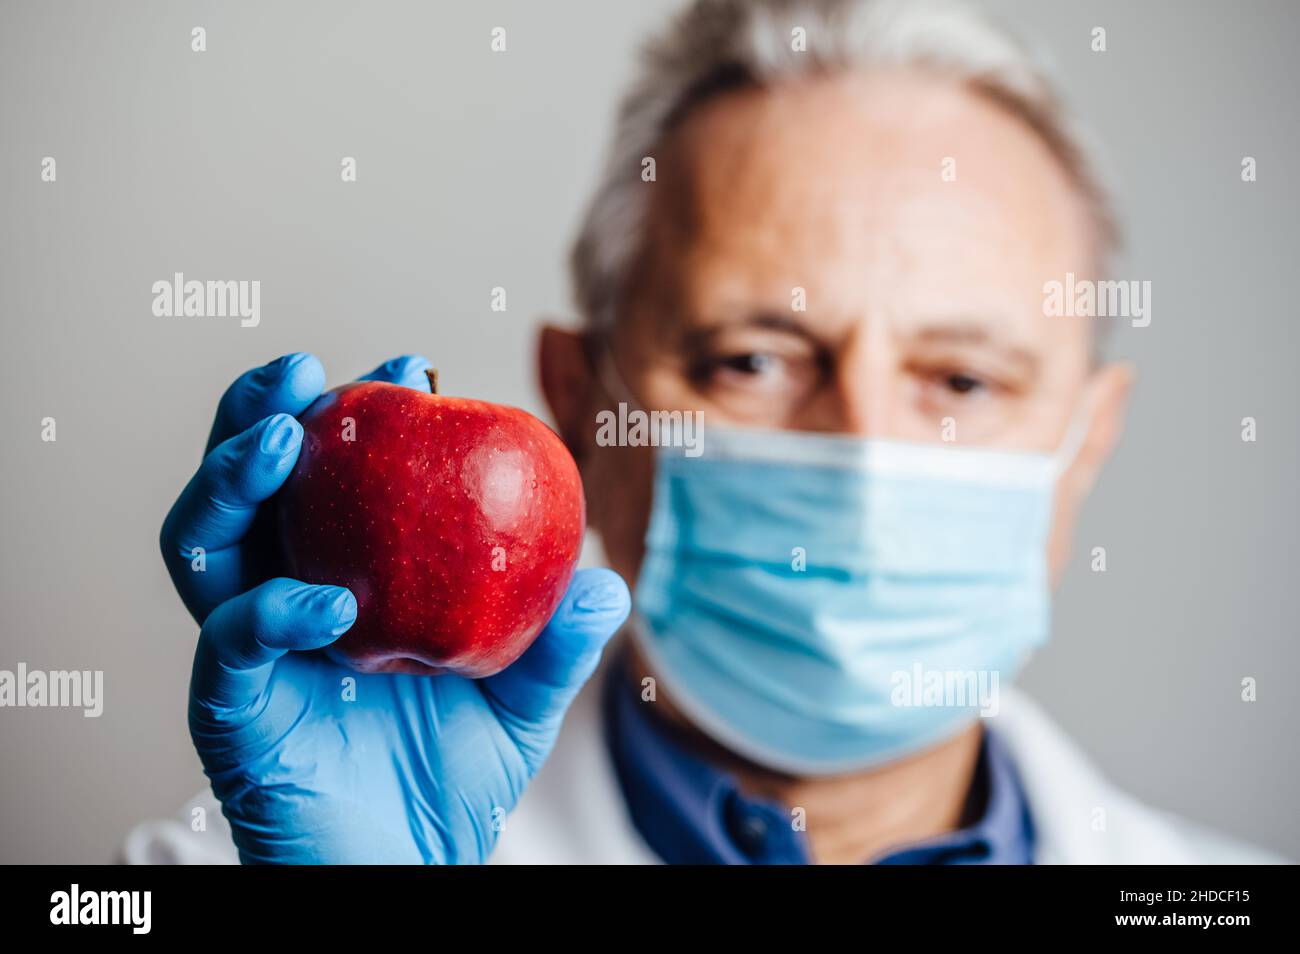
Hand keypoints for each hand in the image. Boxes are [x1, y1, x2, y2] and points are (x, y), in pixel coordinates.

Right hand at [161, 354, 629, 862]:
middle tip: (305, 373)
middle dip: (259, 416)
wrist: (409, 870)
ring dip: (233, 479)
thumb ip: (555, 642)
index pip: (330, 480)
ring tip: (285, 437)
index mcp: (338, 578)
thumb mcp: (520, 702)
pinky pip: (233, 642)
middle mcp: (280, 601)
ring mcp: (247, 652)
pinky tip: (329, 600)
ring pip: (202, 545)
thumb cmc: (449, 782)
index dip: (359, 416)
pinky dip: (273, 608)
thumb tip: (608, 580)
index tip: (411, 367)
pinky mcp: (232, 709)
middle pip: (244, 490)